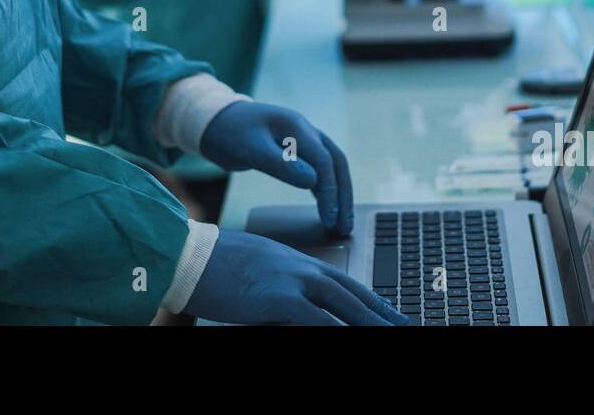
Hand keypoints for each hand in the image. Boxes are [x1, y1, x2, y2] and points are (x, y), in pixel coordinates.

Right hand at [184, 230, 406, 324]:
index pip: (344, 281)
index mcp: (297, 260)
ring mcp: (293, 282)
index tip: (388, 310)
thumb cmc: (213, 264)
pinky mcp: (280, 300)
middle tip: (405, 325)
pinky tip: (356, 338)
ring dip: (371, 323)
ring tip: (392, 333)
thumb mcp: (257, 268)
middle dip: (381, 312)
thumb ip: (281, 281)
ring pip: (345, 306)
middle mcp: (302, 268)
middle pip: (353, 294)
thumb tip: (294, 303)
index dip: (370, 298)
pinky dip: (340, 332)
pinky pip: (320, 323)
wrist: (188, 256)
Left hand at [199, 101, 353, 234]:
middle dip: (343, 195)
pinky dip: (325, 188)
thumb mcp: (251, 150)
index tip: (329, 218)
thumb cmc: (230, 133)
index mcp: (296, 127)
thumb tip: (313, 182)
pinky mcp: (295, 148)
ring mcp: (302, 138)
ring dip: (338, 193)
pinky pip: (318, 168)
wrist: (215, 120)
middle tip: (345, 227)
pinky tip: (326, 205)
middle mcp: (305, 130)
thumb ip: (282, 165)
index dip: (330, 191)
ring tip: (340, 222)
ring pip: (330, 166)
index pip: (324, 161)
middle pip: (336, 163)